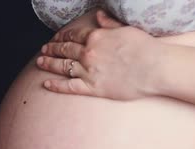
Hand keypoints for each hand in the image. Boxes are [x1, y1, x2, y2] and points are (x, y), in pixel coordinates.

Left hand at [37, 9, 164, 99]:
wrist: (154, 68)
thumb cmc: (145, 47)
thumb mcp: (126, 29)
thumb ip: (109, 23)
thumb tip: (99, 15)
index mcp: (96, 37)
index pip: (73, 35)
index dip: (62, 36)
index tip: (56, 38)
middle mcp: (88, 53)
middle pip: (64, 50)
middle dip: (52, 48)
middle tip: (44, 49)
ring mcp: (89, 71)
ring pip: (63, 66)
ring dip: (49, 63)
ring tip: (40, 62)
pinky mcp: (93, 88)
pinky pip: (69, 87)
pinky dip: (56, 85)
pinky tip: (45, 83)